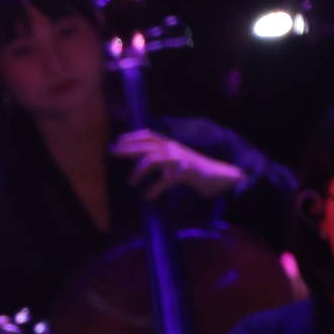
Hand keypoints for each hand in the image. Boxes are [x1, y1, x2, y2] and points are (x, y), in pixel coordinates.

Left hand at [112, 130, 241, 200]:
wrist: (221, 177)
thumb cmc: (196, 172)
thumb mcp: (176, 161)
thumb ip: (161, 159)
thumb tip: (140, 163)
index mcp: (171, 145)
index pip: (149, 136)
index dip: (133, 136)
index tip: (117, 140)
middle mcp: (174, 149)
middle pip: (146, 146)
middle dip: (127, 149)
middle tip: (112, 153)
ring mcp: (180, 159)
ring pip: (153, 160)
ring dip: (138, 172)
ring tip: (130, 184)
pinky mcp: (186, 173)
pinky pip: (165, 181)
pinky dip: (154, 190)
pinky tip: (147, 198)